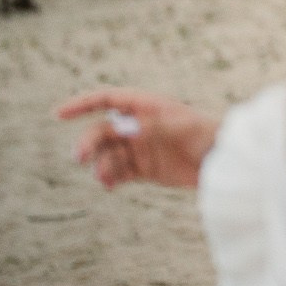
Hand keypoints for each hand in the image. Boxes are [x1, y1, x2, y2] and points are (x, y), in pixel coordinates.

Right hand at [56, 88, 219, 190]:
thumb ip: (153, 127)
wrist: (226, 161)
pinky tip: (109, 184)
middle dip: (89, 143)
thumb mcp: (184, 127)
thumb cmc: (209, 136)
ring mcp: (140, 148)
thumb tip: (121, 127)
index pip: (108, 101)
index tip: (58, 114)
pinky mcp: (144, 169)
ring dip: (100, 164)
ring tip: (106, 178)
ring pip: (107, 155)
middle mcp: (140, 126)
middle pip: (102, 132)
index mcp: (148, 107)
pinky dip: (110, 178)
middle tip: (80, 157)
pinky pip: (118, 172)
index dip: (82, 105)